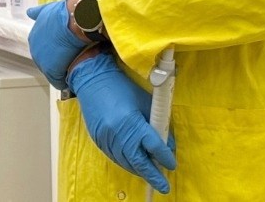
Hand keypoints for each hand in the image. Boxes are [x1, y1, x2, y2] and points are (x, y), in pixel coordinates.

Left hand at [26, 0, 88, 90]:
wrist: (74, 19)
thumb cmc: (64, 13)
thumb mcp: (47, 10)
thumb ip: (38, 13)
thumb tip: (30, 12)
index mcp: (34, 37)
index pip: (43, 47)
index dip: (55, 48)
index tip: (65, 48)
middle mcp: (34, 49)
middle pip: (46, 59)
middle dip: (57, 59)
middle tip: (71, 57)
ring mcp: (41, 61)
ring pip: (52, 70)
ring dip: (62, 70)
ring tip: (73, 67)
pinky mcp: (51, 71)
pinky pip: (58, 80)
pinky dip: (64, 80)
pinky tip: (70, 79)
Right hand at [68, 52, 175, 192]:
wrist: (93, 79)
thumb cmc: (122, 87)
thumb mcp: (145, 101)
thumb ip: (157, 122)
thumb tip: (167, 143)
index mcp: (132, 122)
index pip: (153, 146)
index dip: (164, 157)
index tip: (171, 164)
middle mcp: (118, 134)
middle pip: (138, 161)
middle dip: (152, 175)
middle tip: (164, 185)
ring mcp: (106, 139)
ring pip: (126, 162)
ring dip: (139, 170)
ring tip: (150, 175)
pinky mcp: (98, 140)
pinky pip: (114, 157)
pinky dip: (126, 163)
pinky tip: (134, 165)